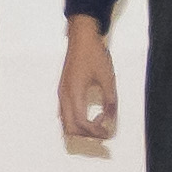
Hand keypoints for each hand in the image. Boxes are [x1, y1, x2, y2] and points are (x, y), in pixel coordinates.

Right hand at [58, 16, 118, 143]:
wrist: (82, 37)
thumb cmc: (93, 54)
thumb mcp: (108, 79)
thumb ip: (110, 101)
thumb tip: (111, 119)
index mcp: (74, 93)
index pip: (81, 124)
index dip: (95, 132)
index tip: (108, 132)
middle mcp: (64, 96)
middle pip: (70, 128)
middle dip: (87, 135)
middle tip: (103, 132)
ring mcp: (61, 93)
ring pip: (66, 123)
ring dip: (81, 129)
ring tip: (98, 124)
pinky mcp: (63, 91)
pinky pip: (65, 114)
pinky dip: (76, 121)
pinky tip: (90, 116)